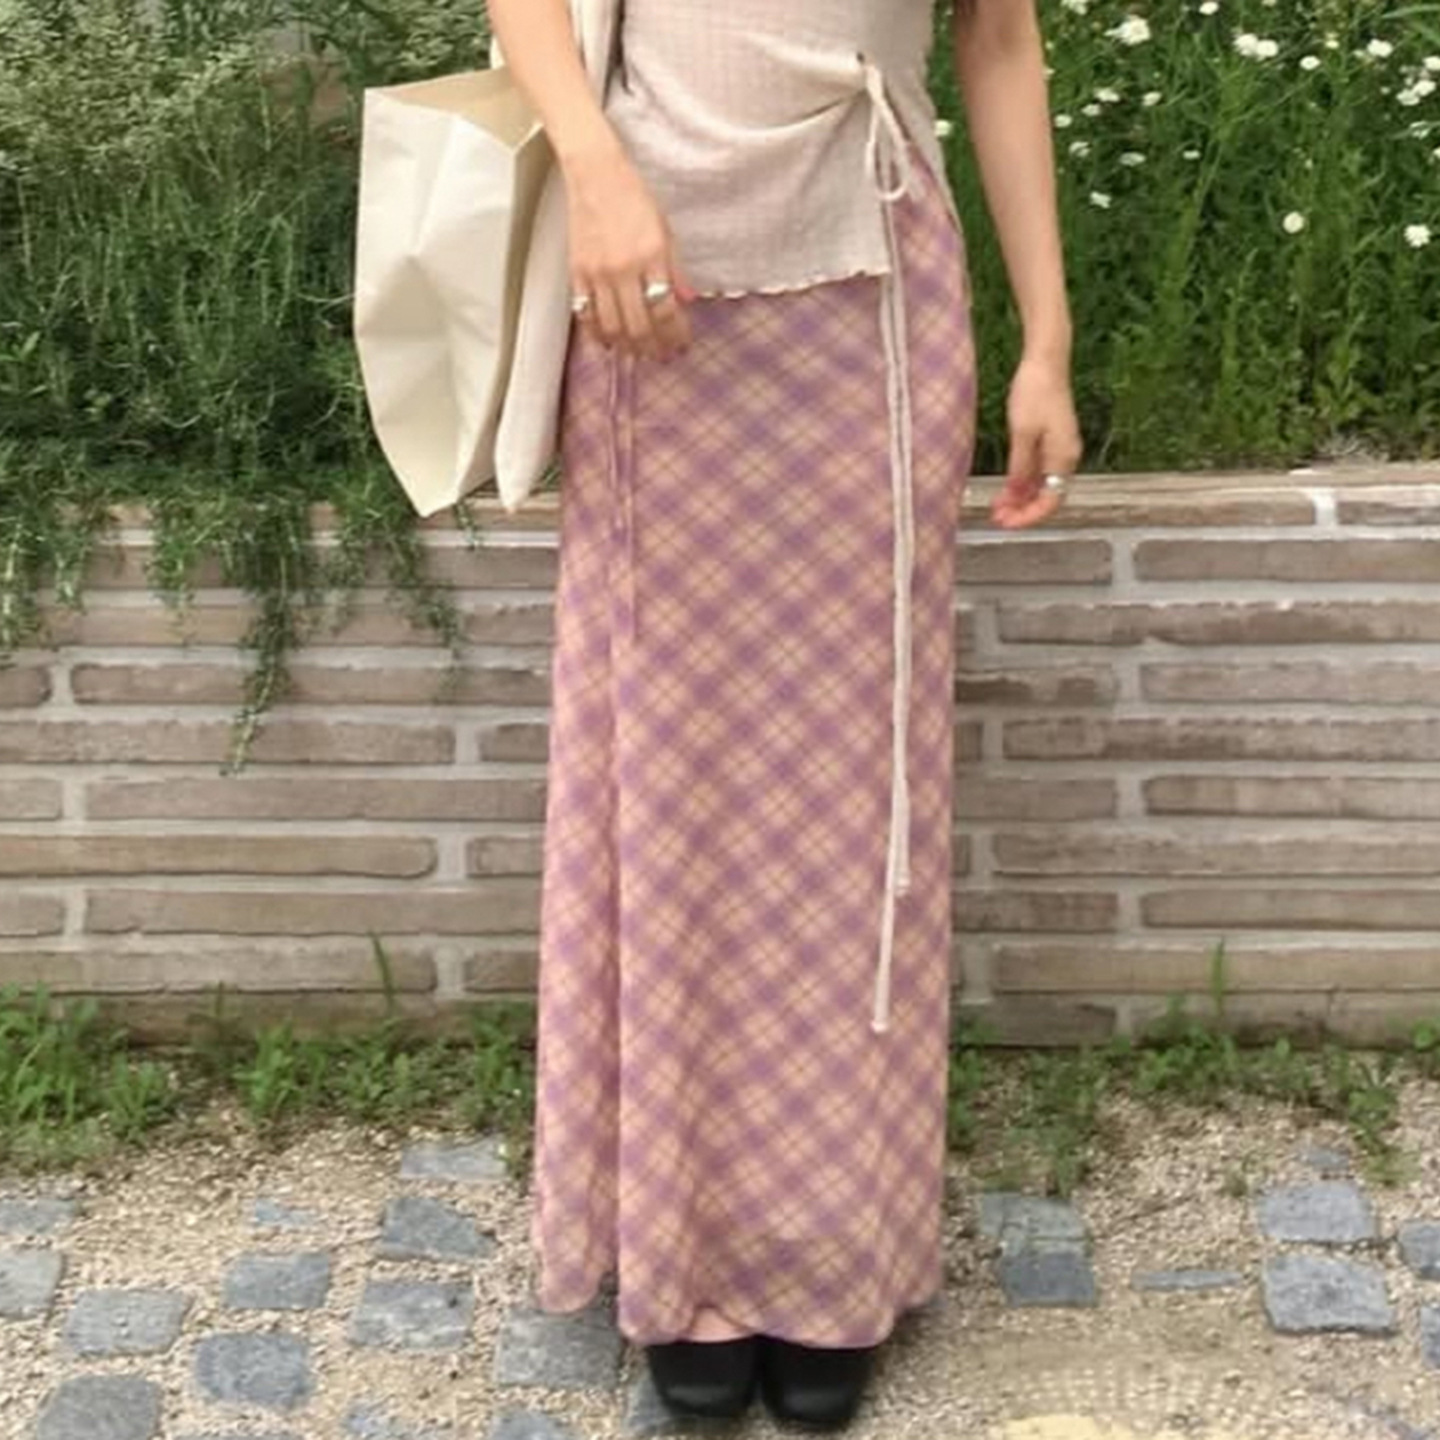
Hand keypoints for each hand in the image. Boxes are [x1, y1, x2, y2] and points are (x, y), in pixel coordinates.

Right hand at [562, 141, 696, 362]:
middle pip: (640, 325)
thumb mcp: (665, 230)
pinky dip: (598, 334)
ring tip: (638, 352)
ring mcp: (598, 273)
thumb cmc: (634, 198)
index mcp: (652, 256)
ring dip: (627, 346)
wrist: (596, 174)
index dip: (675, 334)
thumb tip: (687, 301)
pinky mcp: (576, 272)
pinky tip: (609, 341)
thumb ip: (676, 268)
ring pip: (612, 327)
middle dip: (653, 347)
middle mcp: (624, 268)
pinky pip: (586, 315)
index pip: (666, 309)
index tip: (681, 344)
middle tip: (661, 356)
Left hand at [991, 350, 1083, 528]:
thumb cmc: (1035, 392)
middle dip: (1022, 510)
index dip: (1029, 516)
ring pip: (1041, 485)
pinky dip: (1022, 482)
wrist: (1046, 362)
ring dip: (1020, 498)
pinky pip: (1038, 471)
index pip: (1051, 500)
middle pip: (1047, 495)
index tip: (1007, 523)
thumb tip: (1016, 494)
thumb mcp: (1022, 433)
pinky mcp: (1051, 441)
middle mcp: (1066, 457)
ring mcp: (1059, 449)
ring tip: (997, 508)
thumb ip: (1020, 467)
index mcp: (1063, 457)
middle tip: (997, 518)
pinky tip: (1005, 490)